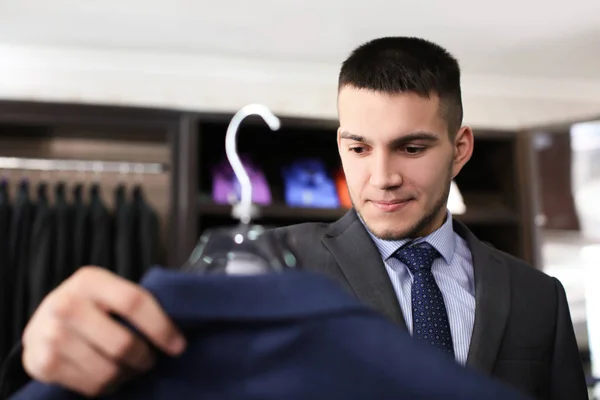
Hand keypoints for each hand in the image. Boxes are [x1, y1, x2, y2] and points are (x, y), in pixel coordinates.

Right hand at [22, 266, 185, 396]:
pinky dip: (107, 386)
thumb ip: (134, 302)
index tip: (178, 346)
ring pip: (108, 370)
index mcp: (90, 280)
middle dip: (145, 358)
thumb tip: (175, 330)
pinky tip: (107, 375)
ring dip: (127, 374)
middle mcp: (67, 304)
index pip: (134, 302)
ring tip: (129, 368)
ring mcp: (52, 335)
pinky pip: (91, 386)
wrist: (42, 321)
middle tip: (149, 360)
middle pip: (123, 344)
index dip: (161, 327)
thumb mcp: (108, 291)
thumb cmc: (89, 306)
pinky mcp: (43, 363)